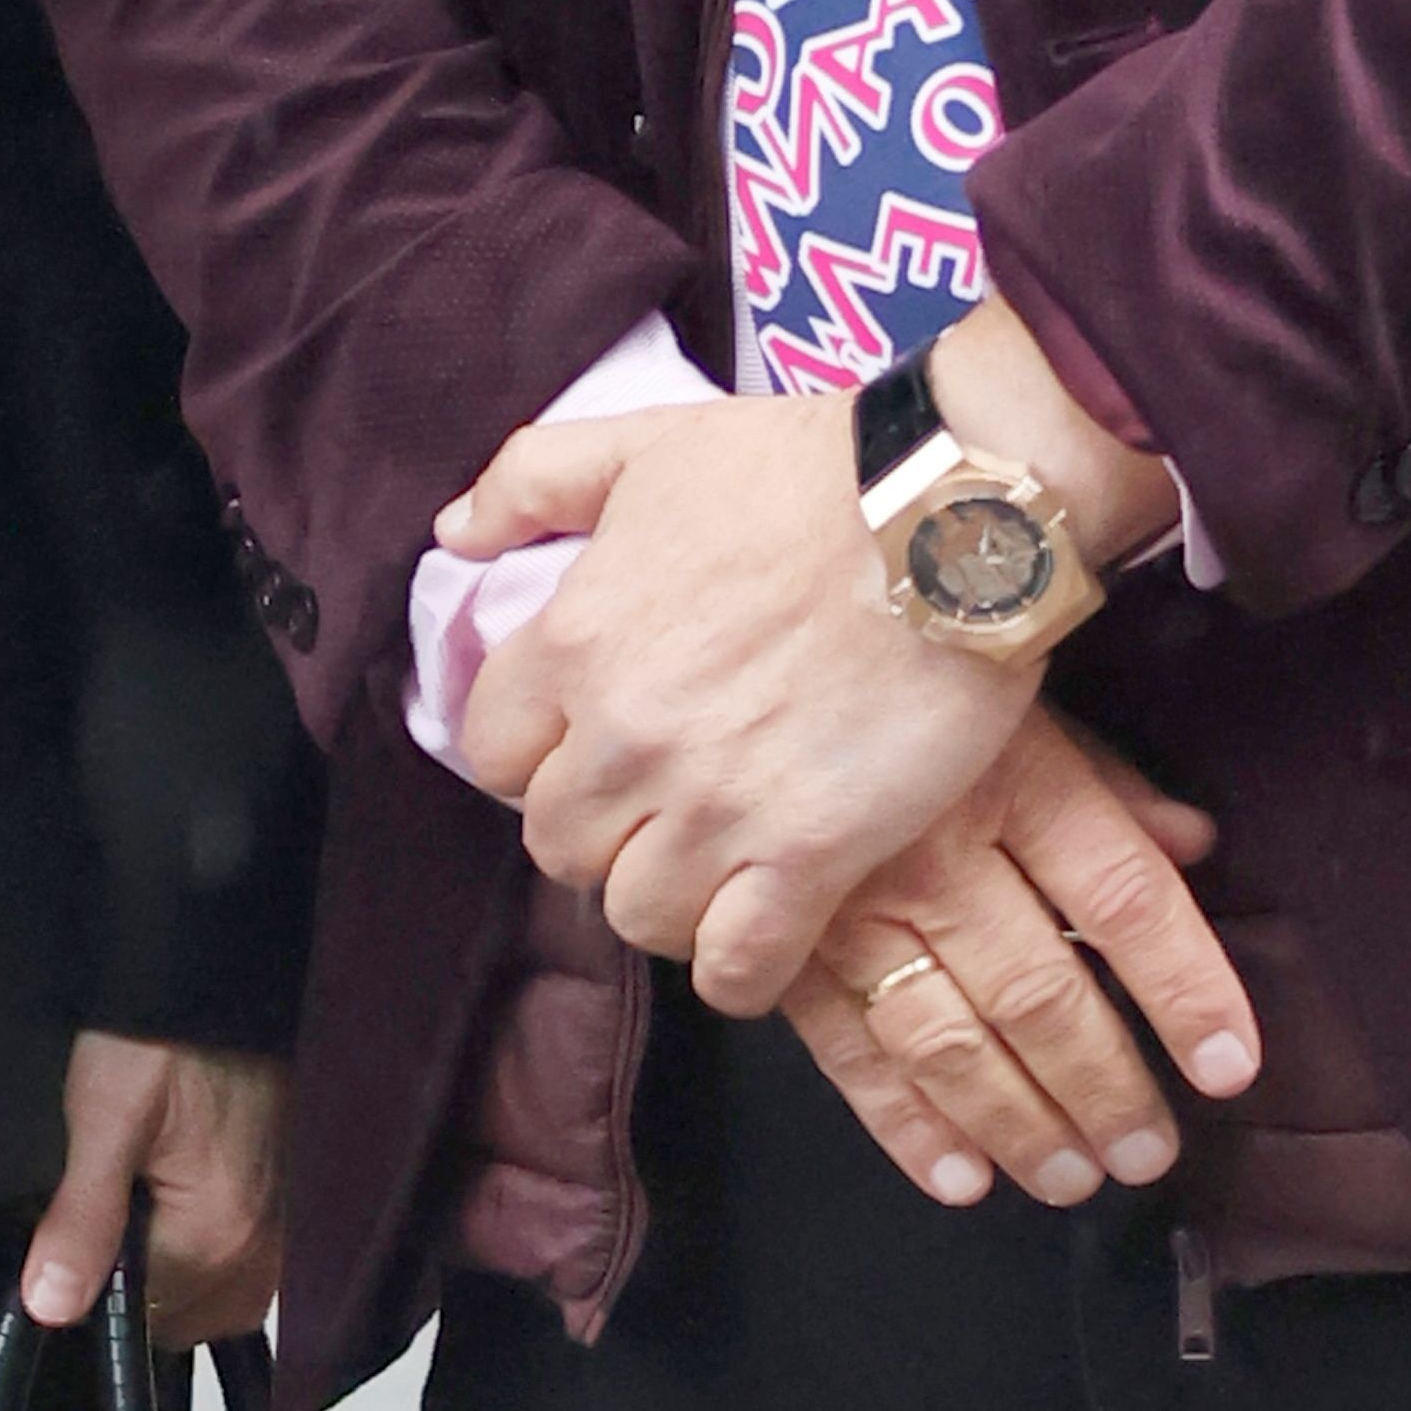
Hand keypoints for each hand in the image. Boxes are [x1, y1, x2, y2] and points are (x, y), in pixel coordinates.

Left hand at [16, 1030, 289, 1345]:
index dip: (95, 1287)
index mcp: (219, 1233)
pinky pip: (253, 1260)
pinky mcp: (291, 1192)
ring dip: (179, 1275)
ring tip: (140, 1210)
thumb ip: (81, 1221)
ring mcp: (286, 1218)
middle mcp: (266, 1240)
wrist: (219, 971)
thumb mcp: (101, 1119)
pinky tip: (179, 1206)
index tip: (74, 1241)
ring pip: (225, 1297)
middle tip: (106, 1217)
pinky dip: (213, 1252)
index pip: (145, 1319)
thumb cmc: (163, 1033)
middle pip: (190, 1317)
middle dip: (142, 1287)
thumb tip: (51, 1303)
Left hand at [439, 379, 1032, 1004]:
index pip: (490, 750)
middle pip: (558, 846)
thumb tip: (455, 531)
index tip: (582, 746)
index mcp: (574, 642)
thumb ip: (533, 479)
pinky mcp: (809, 854)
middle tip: (658, 809)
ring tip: (714, 867)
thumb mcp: (649, 442)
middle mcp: (624, 736)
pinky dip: (738, 969)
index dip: (532, 757)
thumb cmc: (808, 471)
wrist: (955, 513)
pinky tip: (760, 935)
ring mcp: (713, 805)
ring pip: (635, 915)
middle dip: (600, 833)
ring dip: (667, 899)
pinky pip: (735, 965)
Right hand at [790, 708, 1255, 1209]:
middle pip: (1038, 990)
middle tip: (1147, 1155)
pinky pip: (843, 1046)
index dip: (1185, 988)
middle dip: (1100, 1086)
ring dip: (1013, 1121)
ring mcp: (846, 901)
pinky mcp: (778, 938)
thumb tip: (1197, 845)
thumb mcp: (1016, 693)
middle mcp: (933, 848)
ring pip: (945, 1036)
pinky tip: (955, 1176)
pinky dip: (900, 1121)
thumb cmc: (900, 661)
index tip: (1231, 1067)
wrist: (740, 627)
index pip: (1122, 899)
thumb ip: (1106, 778)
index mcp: (1011, 776)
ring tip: (1069, 1179)